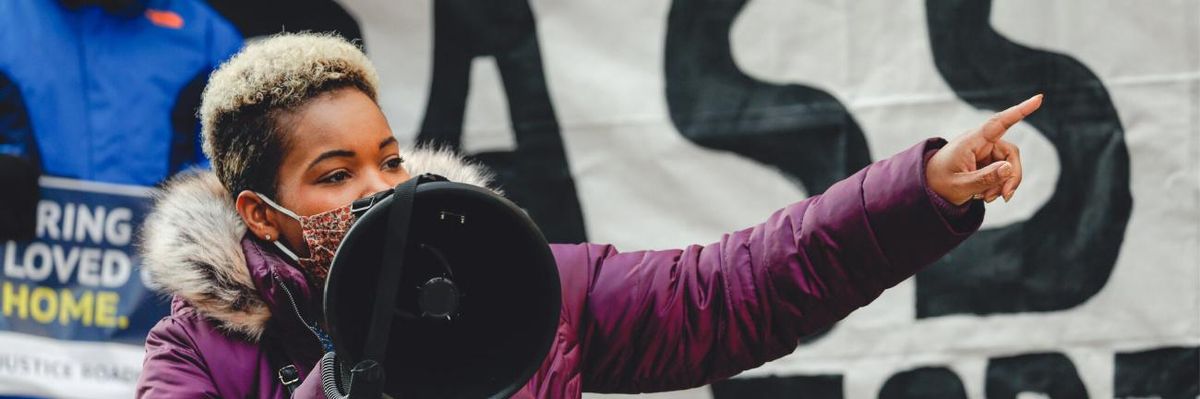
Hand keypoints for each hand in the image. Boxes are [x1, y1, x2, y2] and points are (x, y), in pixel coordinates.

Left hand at [926, 94, 1041, 205]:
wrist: (927, 188)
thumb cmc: (939, 184)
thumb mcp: (960, 186)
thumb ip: (984, 178)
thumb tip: (1009, 168)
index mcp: (971, 142)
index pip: (998, 123)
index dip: (1020, 111)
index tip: (1039, 98)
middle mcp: (980, 143)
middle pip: (1010, 154)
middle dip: (1012, 176)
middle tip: (1005, 197)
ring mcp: (984, 152)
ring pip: (1009, 165)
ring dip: (1003, 184)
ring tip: (986, 199)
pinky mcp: (986, 162)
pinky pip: (1003, 172)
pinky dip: (998, 186)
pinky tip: (985, 196)